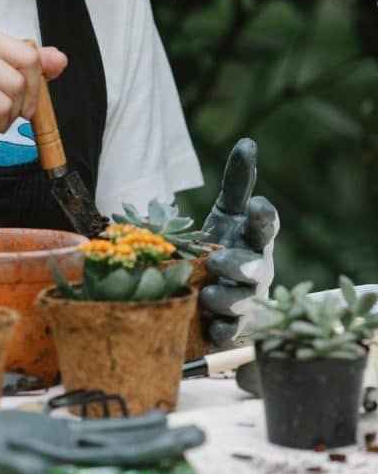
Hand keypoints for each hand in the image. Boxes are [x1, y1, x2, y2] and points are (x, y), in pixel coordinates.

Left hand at [199, 138, 279, 347]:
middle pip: (258, 267)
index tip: (256, 205)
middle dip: (240, 263)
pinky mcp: (235, 325)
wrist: (209, 287)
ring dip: (225, 296)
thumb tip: (248, 142)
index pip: (268, 225)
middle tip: (215, 259)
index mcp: (256, 238)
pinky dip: (222, 329)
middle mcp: (258, 268)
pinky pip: (232, 331)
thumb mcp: (226, 211)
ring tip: (205, 292)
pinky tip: (210, 325)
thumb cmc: (224, 242)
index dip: (265, 216)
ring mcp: (249, 298)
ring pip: (244, 300)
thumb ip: (238, 181)